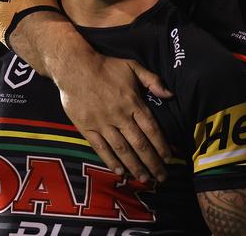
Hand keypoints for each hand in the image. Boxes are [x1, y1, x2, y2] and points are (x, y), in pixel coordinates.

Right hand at [10, 11, 173, 181]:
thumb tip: (170, 94)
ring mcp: (103, 123)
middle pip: (140, 144)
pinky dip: (111, 161)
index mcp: (133, 102)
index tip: (169, 158)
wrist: (75, 67)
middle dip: (152, 162)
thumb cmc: (106, 66)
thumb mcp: (133, 67)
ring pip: (122, 149)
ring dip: (134, 166)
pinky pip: (101, 148)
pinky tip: (120, 172)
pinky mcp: (87, 127)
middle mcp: (120, 115)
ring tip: (144, 179)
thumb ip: (153, 81)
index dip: (161, 145)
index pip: (152, 129)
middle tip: (162, 178)